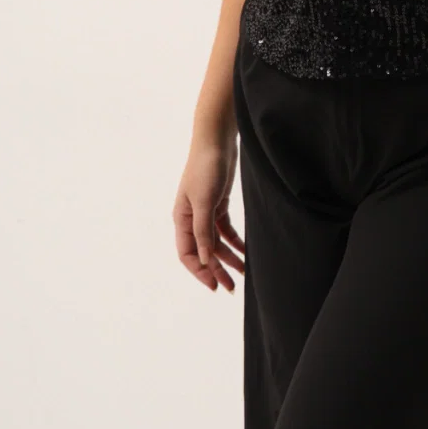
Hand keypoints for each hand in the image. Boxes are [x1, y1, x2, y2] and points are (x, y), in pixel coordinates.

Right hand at [172, 135, 246, 293]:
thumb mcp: (204, 201)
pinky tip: (245, 251)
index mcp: (182, 219)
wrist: (217, 140)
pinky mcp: (218, 204)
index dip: (201, 272)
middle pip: (204, 251)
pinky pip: (225, 230)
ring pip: (216, 243)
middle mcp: (191, 218)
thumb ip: (203, 231)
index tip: (216, 285)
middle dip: (216, 270)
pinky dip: (235, 242)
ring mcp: (205, 211)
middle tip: (231, 288)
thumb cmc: (206, 168)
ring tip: (243, 273)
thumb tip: (204, 260)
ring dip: (228, 257)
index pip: (188, 254)